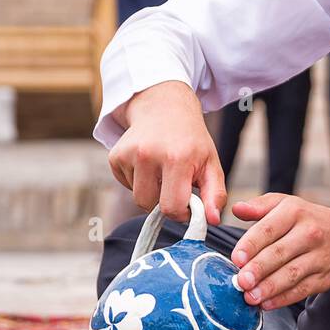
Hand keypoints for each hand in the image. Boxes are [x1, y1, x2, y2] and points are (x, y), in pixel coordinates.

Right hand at [108, 81, 226, 225]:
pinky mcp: (115, 156)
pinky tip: (149, 165)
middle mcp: (148, 155)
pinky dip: (138, 182)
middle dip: (163, 202)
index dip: (180, 213)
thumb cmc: (192, 142)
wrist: (165, 108)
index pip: (171, 207)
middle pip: (148, 205)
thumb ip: (215, 195)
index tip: (188, 204)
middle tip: (175, 184)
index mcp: (176, 158)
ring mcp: (128, 154)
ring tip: (162, 172)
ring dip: (151, 192)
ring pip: (137, 196)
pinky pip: (126, 185)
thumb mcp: (211, 164)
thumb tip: (213, 221)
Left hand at [228, 194, 329, 309]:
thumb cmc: (307, 220)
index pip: (268, 229)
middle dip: (259, 269)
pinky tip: (267, 303)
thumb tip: (236, 209)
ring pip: (292, 274)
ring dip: (269, 287)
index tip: (236, 259)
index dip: (251, 245)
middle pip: (280, 253)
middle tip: (241, 281)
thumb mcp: (285, 204)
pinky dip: (284, 298)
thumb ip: (259, 206)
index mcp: (295, 212)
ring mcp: (320, 256)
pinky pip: (302, 290)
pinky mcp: (325, 277)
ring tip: (250, 297)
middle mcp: (310, 233)